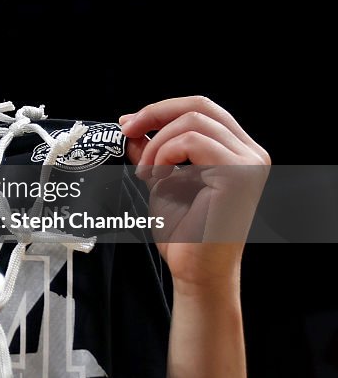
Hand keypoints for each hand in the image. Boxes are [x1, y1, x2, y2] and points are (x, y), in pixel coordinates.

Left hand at [118, 96, 269, 295]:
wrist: (194, 271)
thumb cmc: (183, 233)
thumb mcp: (162, 179)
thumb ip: (153, 151)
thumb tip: (133, 125)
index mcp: (238, 151)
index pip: (202, 109)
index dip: (162, 109)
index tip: (129, 123)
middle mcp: (251, 153)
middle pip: (200, 106)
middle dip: (155, 113)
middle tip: (126, 131)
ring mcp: (249, 162)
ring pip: (192, 121)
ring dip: (156, 144)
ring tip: (146, 174)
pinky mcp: (239, 174)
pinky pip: (192, 141)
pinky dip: (165, 154)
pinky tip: (158, 179)